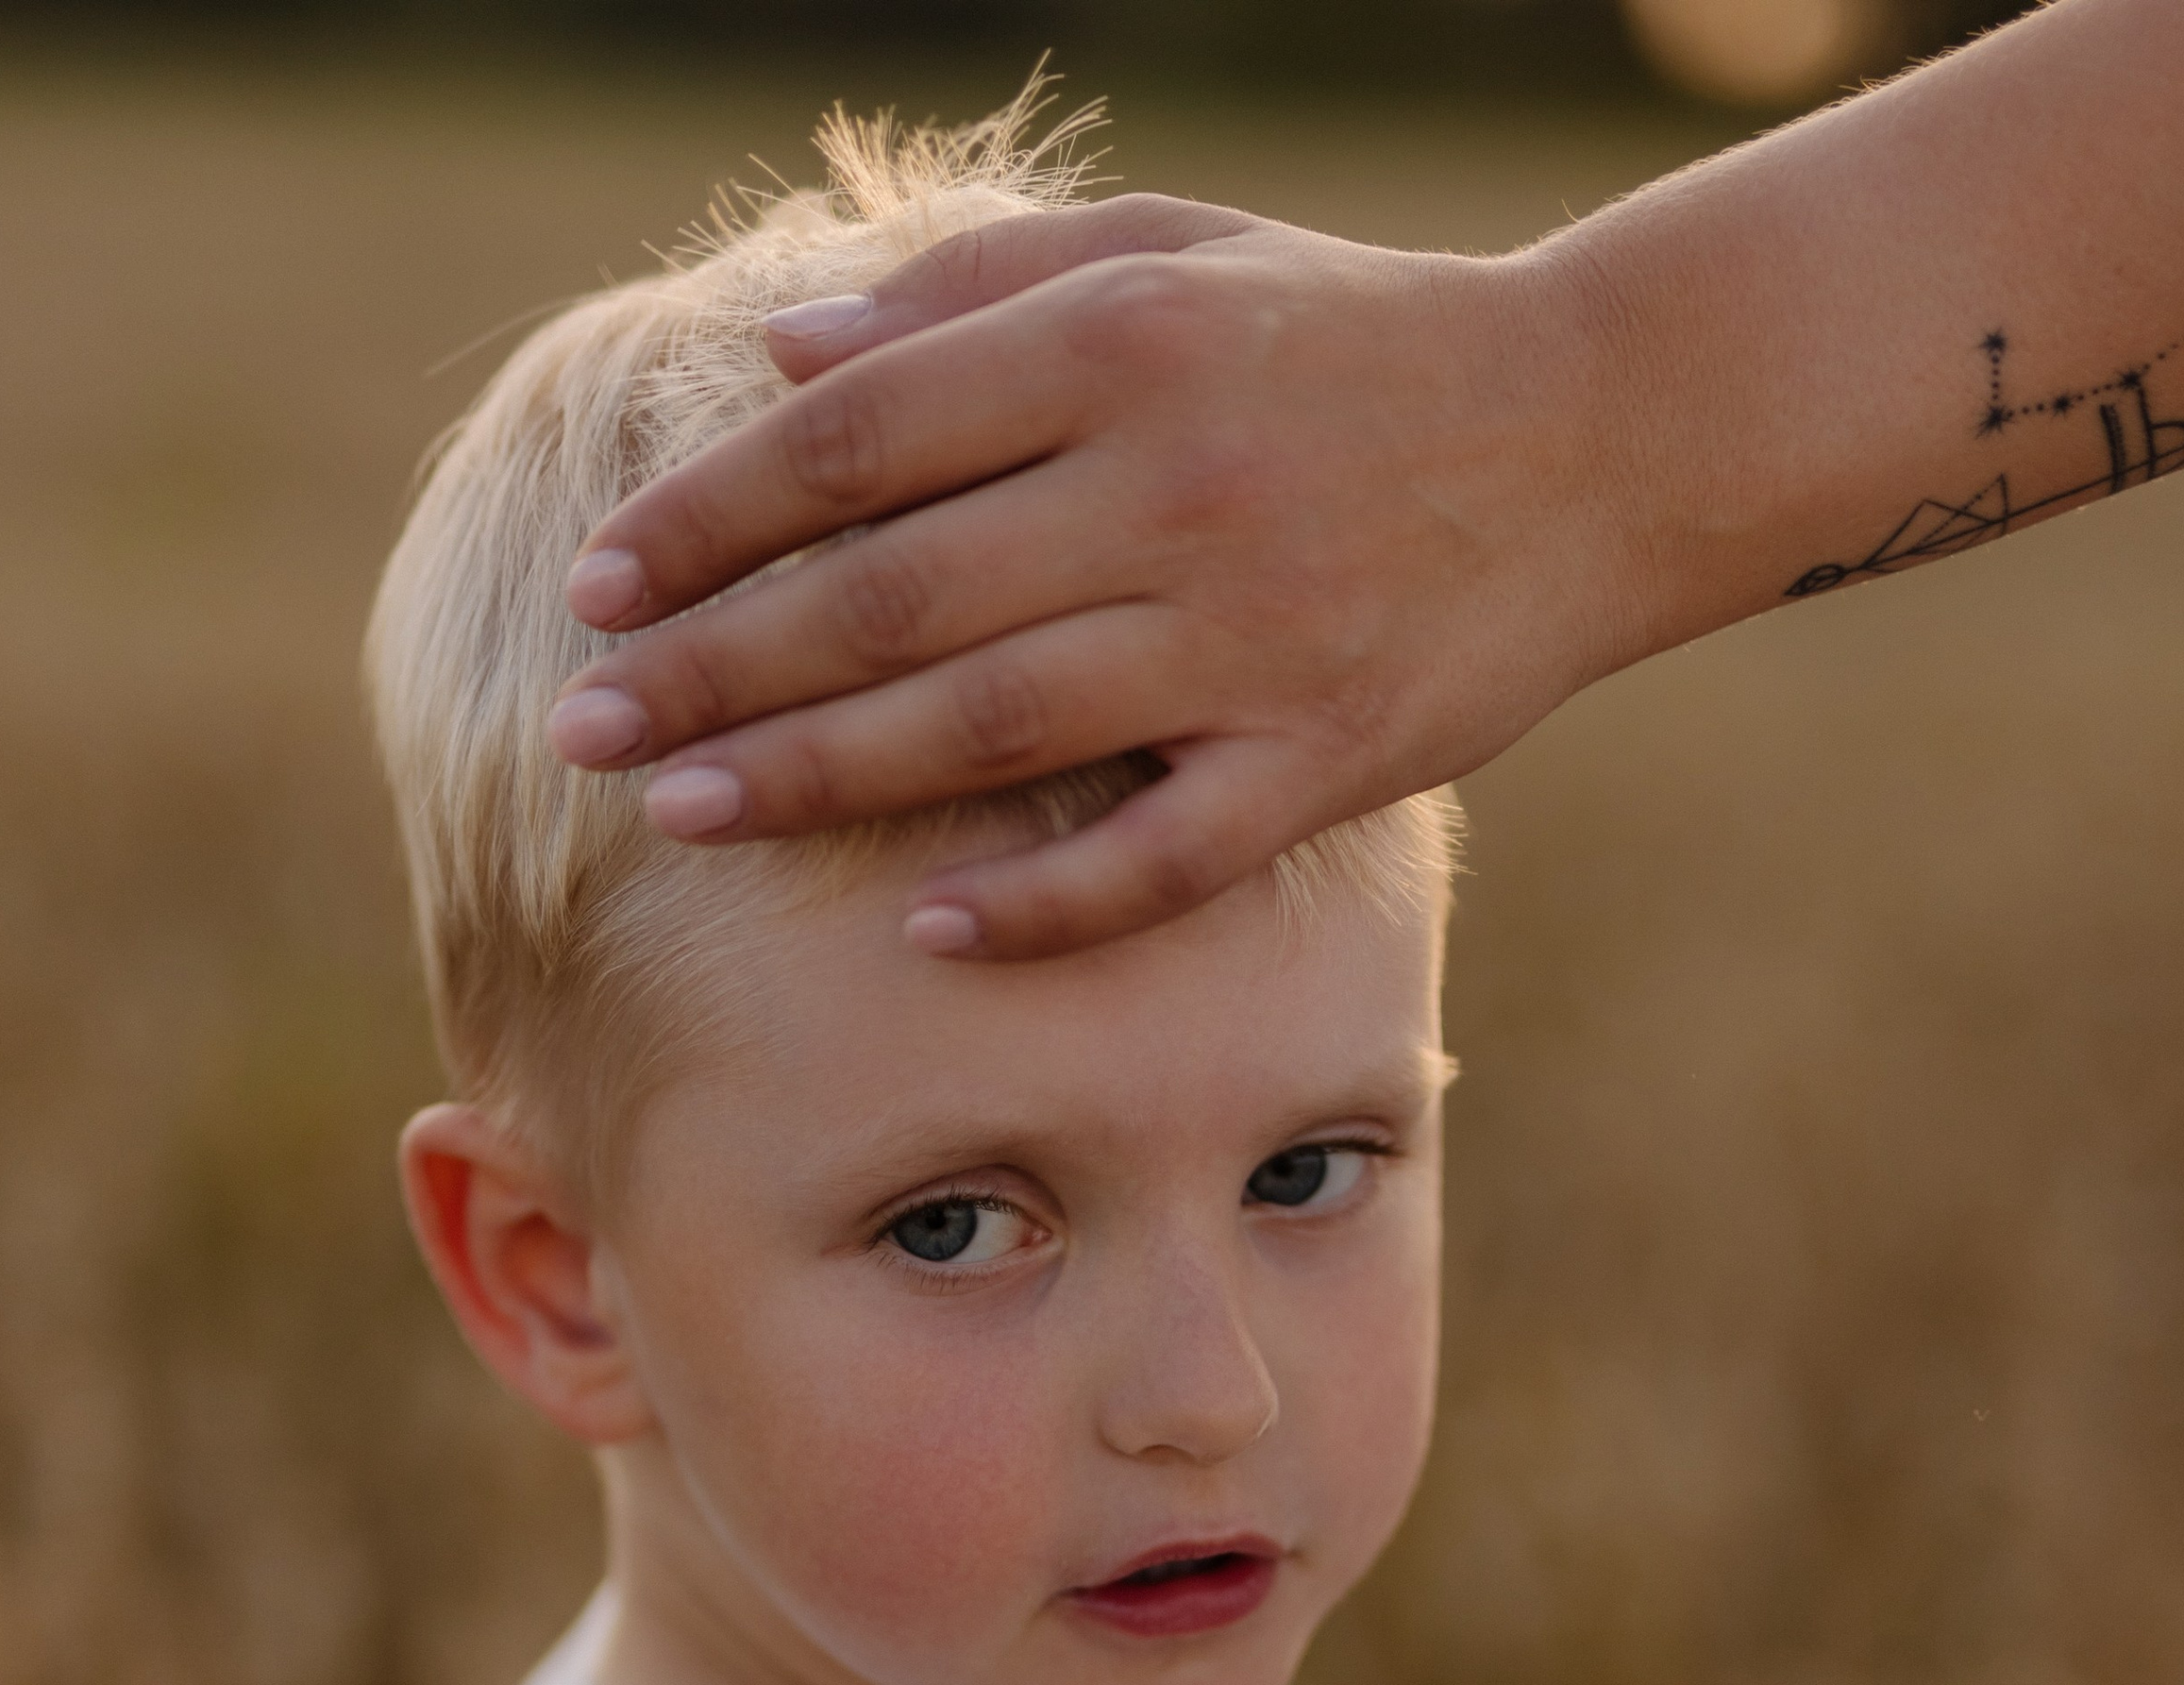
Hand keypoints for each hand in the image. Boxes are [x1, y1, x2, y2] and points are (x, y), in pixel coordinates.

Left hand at [550, 199, 1634, 959]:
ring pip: (993, 723)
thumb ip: (974, 292)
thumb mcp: (1173, 254)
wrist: (1603, 429)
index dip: (711, 515)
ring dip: (820, 777)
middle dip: (716, 665)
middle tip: (580, 730)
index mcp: (1120, 346)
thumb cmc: (1351, 339)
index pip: (860, 437)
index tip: (595, 583)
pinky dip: (1042, 900)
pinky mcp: (1330, 758)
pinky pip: (1161, 851)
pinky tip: (924, 931)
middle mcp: (1173, 489)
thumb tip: (784, 354)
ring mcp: (1254, 637)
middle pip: (892, 593)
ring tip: (681, 816)